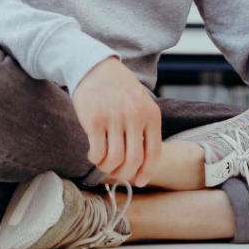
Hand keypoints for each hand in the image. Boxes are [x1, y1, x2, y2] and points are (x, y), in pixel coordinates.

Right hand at [71, 56, 161, 186]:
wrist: (96, 68)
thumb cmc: (120, 90)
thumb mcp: (142, 104)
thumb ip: (145, 128)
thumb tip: (144, 161)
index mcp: (152, 115)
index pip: (154, 153)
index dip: (147, 172)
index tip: (140, 181)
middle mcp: (135, 117)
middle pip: (134, 160)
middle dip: (125, 174)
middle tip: (118, 174)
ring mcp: (115, 119)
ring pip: (115, 159)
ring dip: (108, 167)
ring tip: (104, 162)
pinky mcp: (94, 121)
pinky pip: (97, 152)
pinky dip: (95, 159)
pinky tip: (94, 154)